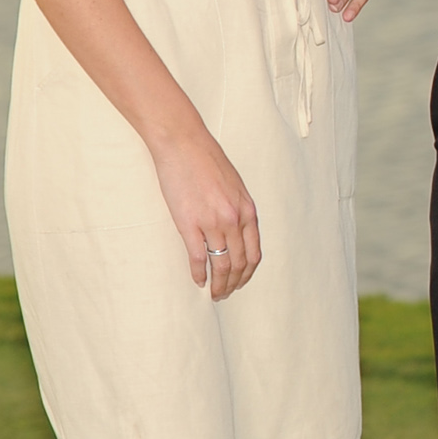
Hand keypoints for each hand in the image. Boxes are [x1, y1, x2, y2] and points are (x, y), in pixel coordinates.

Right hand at [152, 122, 260, 299]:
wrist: (183, 144)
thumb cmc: (206, 161)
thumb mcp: (234, 186)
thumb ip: (238, 209)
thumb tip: (239, 230)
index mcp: (247, 211)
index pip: (254, 253)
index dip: (248, 273)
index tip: (241, 282)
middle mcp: (234, 220)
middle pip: (240, 263)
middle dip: (234, 283)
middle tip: (225, 294)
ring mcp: (212, 223)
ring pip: (221, 265)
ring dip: (219, 284)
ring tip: (214, 294)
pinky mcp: (189, 223)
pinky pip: (198, 257)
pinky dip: (199, 273)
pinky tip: (198, 281)